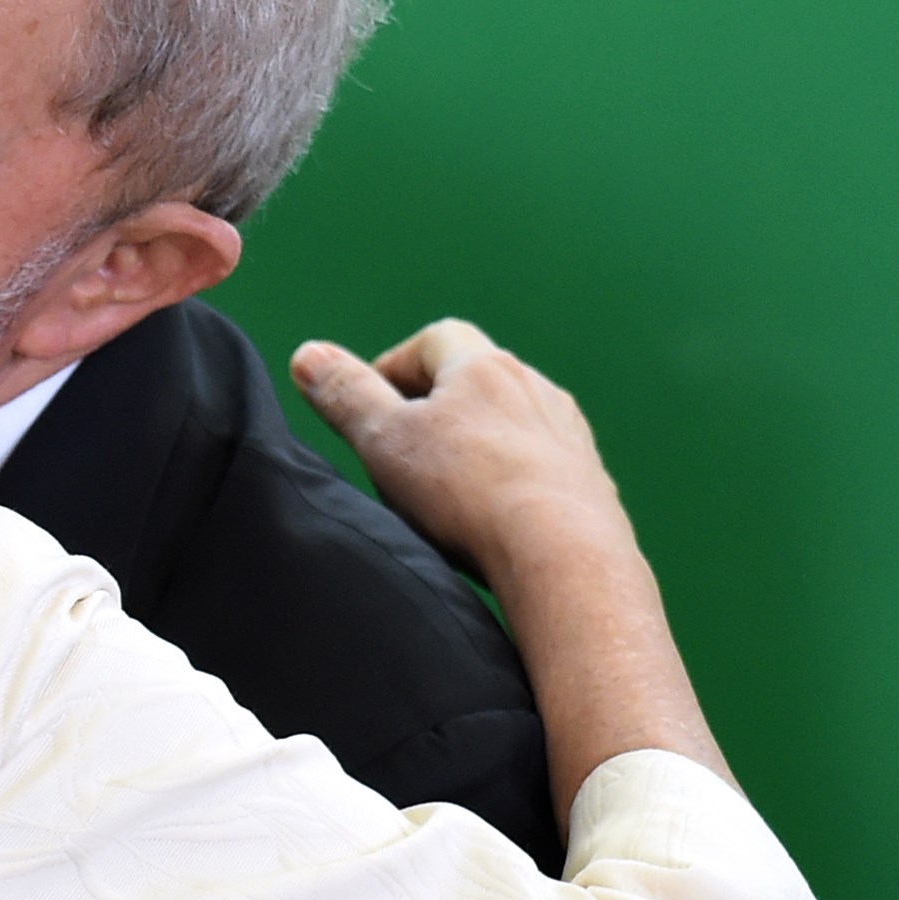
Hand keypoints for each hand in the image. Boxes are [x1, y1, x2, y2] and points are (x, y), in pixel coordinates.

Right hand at [294, 319, 727, 814]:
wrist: (564, 558)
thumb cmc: (467, 494)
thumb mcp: (383, 441)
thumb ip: (345, 396)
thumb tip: (307, 355)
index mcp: (483, 367)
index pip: (432, 341)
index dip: (394, 368)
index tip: (371, 410)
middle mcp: (535, 388)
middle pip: (474, 381)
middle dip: (434, 409)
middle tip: (400, 456)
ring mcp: (569, 434)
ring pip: (509, 424)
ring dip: (475, 445)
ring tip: (446, 494)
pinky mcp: (590, 480)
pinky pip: (540, 467)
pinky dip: (511, 481)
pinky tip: (493, 521)